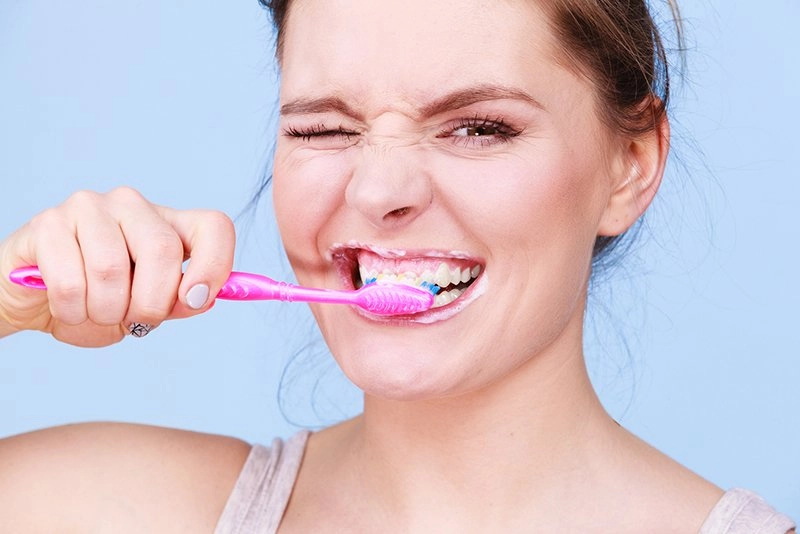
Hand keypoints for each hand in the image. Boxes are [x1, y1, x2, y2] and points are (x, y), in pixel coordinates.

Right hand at [0, 187, 234, 346]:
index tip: (197, 299)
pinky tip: (67, 308)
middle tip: (135, 320)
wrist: (33, 303)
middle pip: (163, 249)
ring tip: (94, 312)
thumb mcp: (143, 310)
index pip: (213, 225)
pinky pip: (70, 282)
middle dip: (151, 302)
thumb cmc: (95, 301)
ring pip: (112, 269)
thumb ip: (177, 303)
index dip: (215, 264)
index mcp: (166, 223)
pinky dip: (72, 311)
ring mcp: (89, 208)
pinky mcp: (48, 224)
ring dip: (105, 311)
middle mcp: (131, 205)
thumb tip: (205, 298)